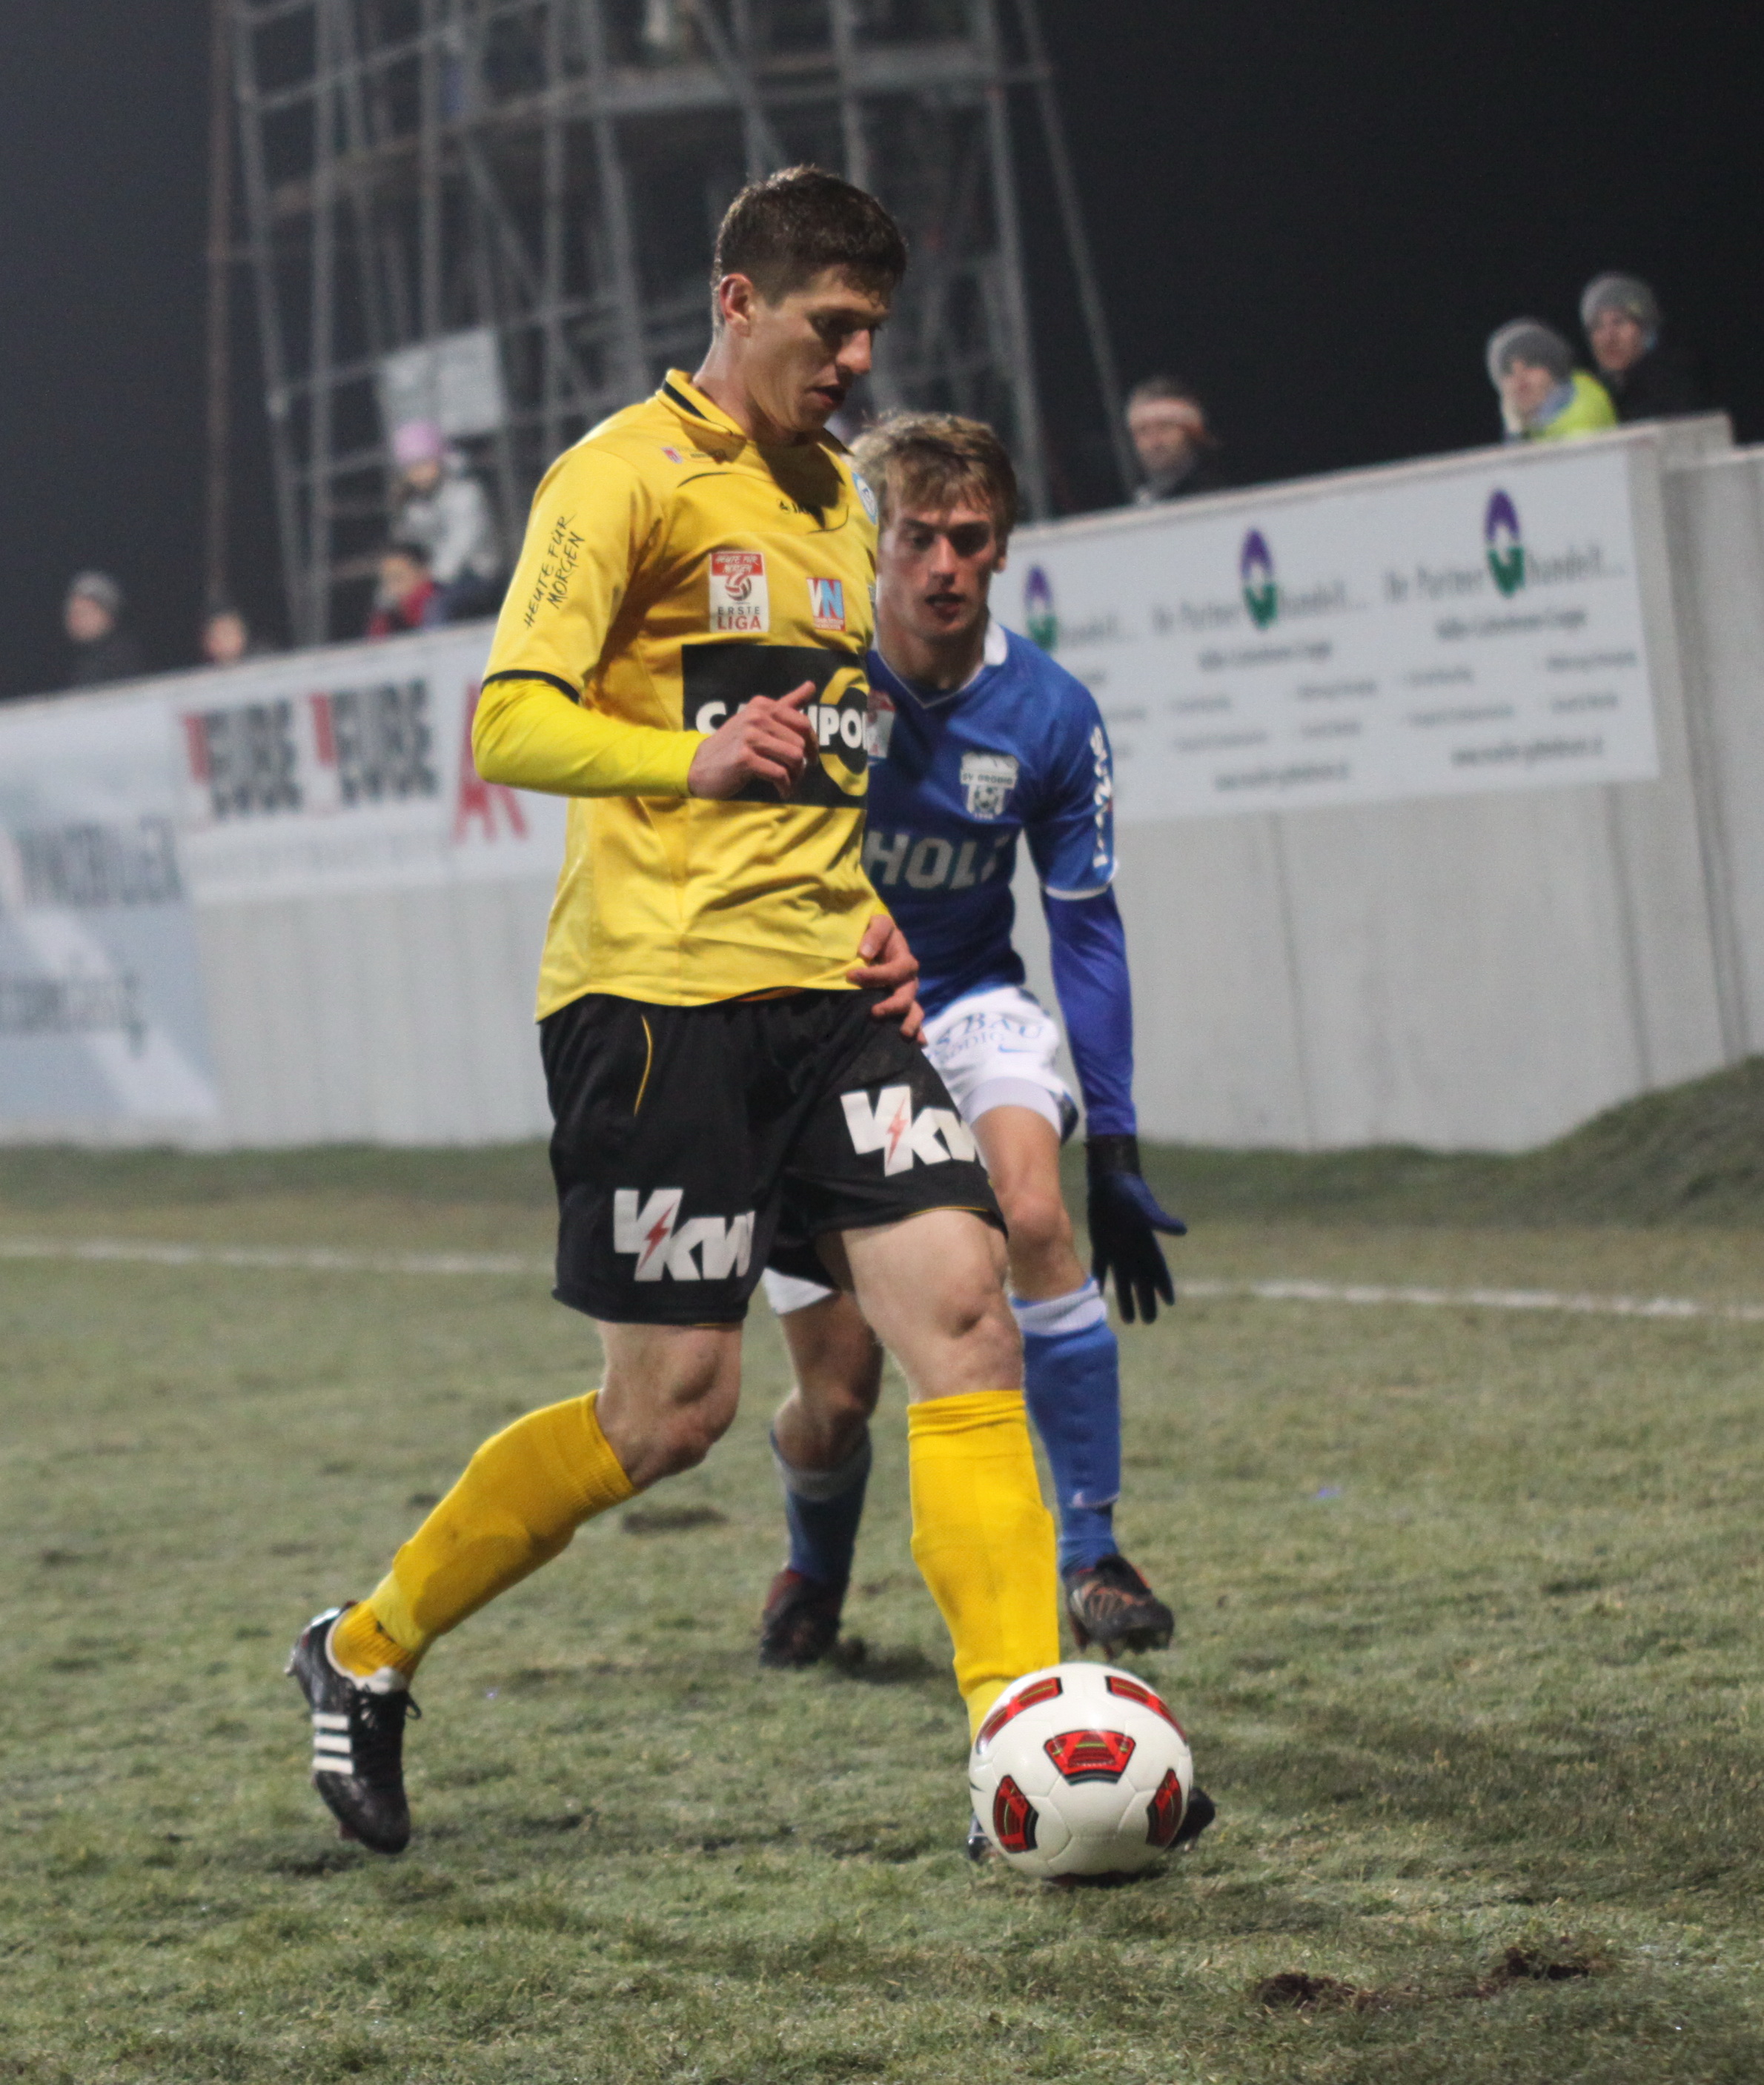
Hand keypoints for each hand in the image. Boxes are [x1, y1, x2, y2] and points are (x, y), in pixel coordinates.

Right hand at [687, 680, 816, 799]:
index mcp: (762, 706)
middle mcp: (756, 717)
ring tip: (788, 783)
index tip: (810, 758)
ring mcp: (749, 737)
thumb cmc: (734, 744)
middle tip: (795, 775)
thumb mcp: (758, 719)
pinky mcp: (745, 758)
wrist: (700, 765)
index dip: (813, 743)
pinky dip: (785, 787)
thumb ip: (786, 704)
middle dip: (802, 764)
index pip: (802, 722)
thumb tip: (812, 685)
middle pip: (800, 743)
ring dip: (796, 776)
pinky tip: (782, 792)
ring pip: (793, 757)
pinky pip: (779, 773)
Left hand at [848, 913, 922, 1040]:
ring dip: (910, 1022)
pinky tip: (919, 1043)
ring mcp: (905, 992)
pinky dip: (918, 1031)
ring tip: (903, 1034)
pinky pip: (911, 1017)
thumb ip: (874, 933)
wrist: (875, 937)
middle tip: (874, 1012)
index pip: (896, 969)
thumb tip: (865, 953)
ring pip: (914, 1009)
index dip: (877, 975)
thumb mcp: (876, 922)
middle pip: (908, 993)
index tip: (852, 976)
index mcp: (903, 957)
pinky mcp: (900, 1002)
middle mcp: (907, 978)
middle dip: (894, 1005)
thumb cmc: (874, 930)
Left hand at [1086, 1135, 1185, 1323]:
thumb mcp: (1144, 1207)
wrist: (1109, 1179)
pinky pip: (1101, 1266)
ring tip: (1128, 1319)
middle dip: (1146, 1301)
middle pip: (1142, 1281)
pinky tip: (1097, 1293)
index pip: (1159, 1271)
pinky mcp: (1101, 1242)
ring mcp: (1117, 1247)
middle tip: (1148, 1321)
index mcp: (1147, 1244)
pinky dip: (1100, 1279)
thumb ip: (1159, 1220)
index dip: (1164, 1287)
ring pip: (1122, 1279)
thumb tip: (1182, 1230)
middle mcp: (1134, 1250)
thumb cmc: (1129, 1192)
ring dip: (1125, 1297)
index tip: (1169, 1304)